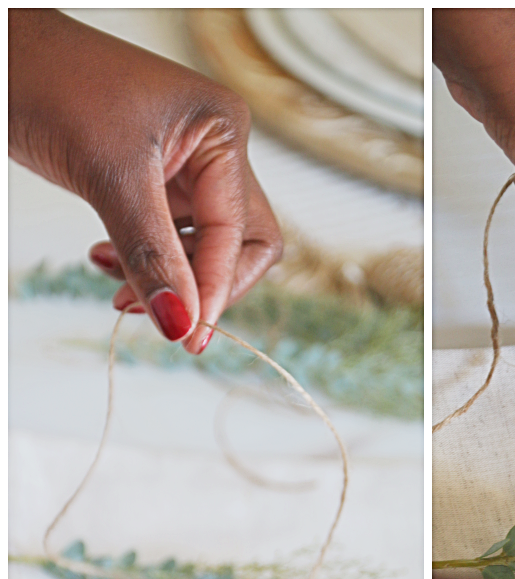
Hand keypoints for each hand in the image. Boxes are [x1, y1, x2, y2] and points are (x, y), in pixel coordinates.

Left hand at [8, 10, 282, 353]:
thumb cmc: (48, 82)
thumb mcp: (108, 176)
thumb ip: (150, 254)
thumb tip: (181, 323)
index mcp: (222, 132)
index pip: (238, 231)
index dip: (215, 286)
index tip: (187, 335)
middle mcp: (216, 147)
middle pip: (241, 242)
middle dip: (203, 284)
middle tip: (165, 320)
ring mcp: (188, 162)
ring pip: (204, 245)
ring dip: (169, 276)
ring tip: (117, 289)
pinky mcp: (156, 177)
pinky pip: (170, 235)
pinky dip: (145, 259)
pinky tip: (106, 260)